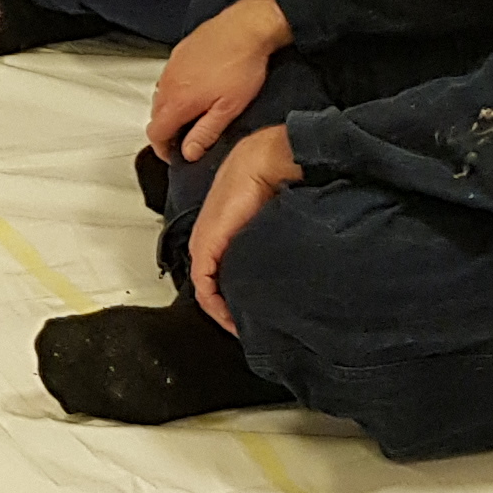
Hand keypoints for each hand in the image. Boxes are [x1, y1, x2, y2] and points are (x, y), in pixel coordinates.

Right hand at [148, 0, 287, 164]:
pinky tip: (198, 89)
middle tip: (187, 138)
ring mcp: (172, 66)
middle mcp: (168, 83)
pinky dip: (177, 90)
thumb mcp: (229, 108)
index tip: (174, 155)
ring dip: (172, 110)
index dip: (162, 149)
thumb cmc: (241, 67)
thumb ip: (205, 133)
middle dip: (167, 131)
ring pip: (162, 96)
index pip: (155, 133)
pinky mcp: (180, 52)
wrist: (247, 27)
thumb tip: (188, 152)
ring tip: (194, 114)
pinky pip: (170, 78)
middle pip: (156, 116)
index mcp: (177, 102)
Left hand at [187, 124, 299, 330]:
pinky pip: (205, 289)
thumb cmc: (270, 183)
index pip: (220, 276)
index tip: (253, 319)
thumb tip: (288, 262)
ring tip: (245, 330)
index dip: (234, 300)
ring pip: (208, 291)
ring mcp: (204, 246)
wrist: (264, 162)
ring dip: (225, 313)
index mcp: (220, 236)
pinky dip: (217, 309)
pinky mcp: (206, 248)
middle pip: (214, 287)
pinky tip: (233, 321)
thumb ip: (268, 241)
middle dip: (232, 310)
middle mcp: (207, 243)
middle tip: (252, 329)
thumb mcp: (269, 220)